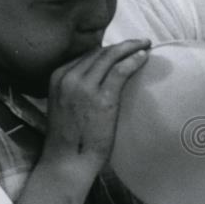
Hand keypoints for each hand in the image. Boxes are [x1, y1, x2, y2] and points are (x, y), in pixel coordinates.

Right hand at [42, 39, 150, 179]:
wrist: (66, 161)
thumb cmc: (70, 138)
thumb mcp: (65, 104)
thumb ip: (76, 88)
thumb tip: (99, 77)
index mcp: (58, 77)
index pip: (87, 55)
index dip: (108, 50)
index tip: (122, 49)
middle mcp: (69, 77)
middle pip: (100, 52)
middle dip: (122, 45)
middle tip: (139, 42)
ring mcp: (84, 86)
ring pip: (111, 56)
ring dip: (131, 48)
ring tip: (146, 45)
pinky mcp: (101, 97)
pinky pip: (121, 70)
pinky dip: (134, 59)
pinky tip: (145, 56)